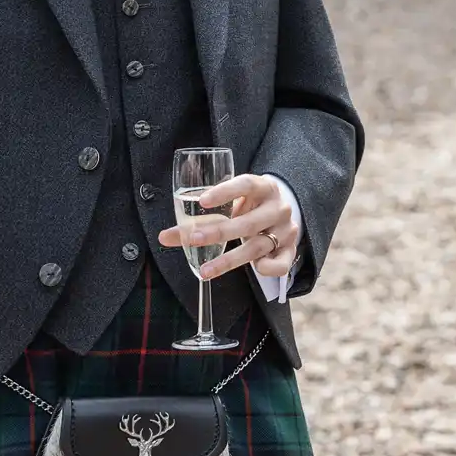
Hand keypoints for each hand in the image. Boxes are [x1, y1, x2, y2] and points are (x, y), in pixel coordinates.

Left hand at [157, 174, 299, 279]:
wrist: (283, 212)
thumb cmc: (250, 207)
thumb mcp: (231, 205)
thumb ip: (200, 220)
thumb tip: (164, 237)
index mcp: (264, 187)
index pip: (246, 184)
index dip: (225, 192)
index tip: (202, 200)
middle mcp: (278, 207)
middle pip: (249, 222)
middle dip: (219, 232)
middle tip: (194, 239)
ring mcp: (286, 229)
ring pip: (259, 246)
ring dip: (230, 259)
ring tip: (205, 270)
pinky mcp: (291, 249)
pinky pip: (282, 264)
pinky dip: (269, 268)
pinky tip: (257, 269)